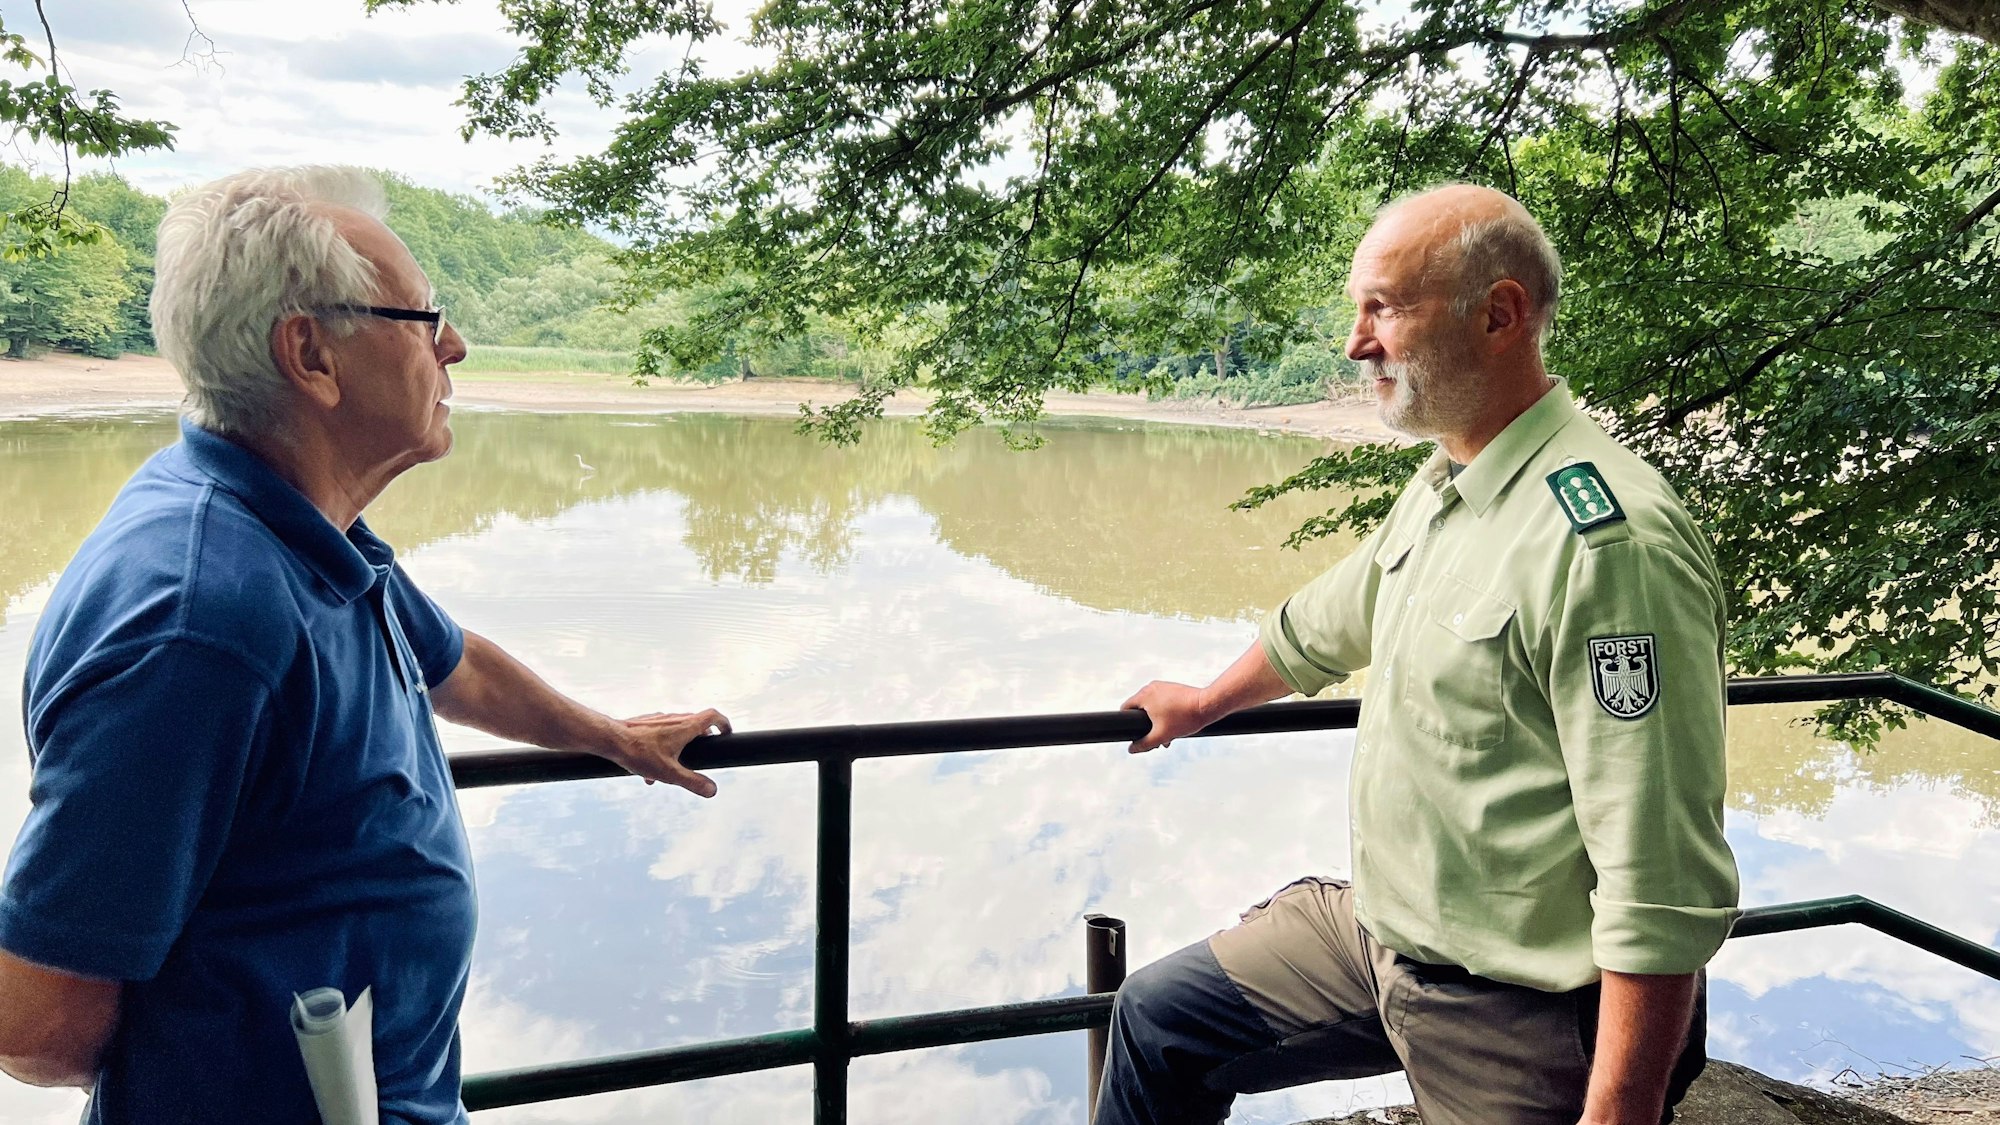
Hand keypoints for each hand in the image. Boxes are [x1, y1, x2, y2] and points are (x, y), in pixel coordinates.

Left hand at [614, 709, 730, 796]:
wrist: (610, 740)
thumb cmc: (640, 754)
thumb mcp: (669, 773)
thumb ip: (693, 782)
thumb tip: (713, 790)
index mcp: (685, 726)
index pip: (713, 716)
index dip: (724, 723)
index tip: (727, 733)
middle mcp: (674, 718)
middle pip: (696, 724)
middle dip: (701, 740)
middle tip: (701, 755)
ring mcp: (659, 719)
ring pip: (677, 730)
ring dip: (679, 747)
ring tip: (669, 769)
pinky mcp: (645, 722)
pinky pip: (660, 733)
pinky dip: (662, 747)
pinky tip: (649, 767)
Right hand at [1121, 681, 1209, 753]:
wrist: (1207, 705)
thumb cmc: (1184, 718)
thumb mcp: (1161, 735)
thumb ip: (1144, 744)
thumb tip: (1131, 749)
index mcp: (1144, 695)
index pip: (1125, 708)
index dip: (1127, 723)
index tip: (1136, 734)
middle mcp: (1151, 687)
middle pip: (1140, 709)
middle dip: (1146, 726)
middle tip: (1157, 739)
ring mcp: (1162, 686)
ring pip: (1152, 706)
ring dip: (1157, 721)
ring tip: (1169, 735)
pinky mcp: (1172, 688)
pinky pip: (1162, 701)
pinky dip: (1165, 713)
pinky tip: (1175, 725)